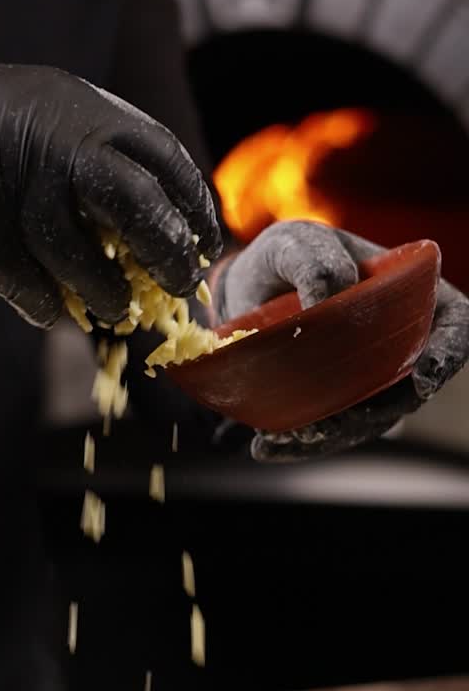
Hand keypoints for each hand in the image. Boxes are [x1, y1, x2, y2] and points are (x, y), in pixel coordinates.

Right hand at [0, 61, 221, 326]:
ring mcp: (5, 184)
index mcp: (71, 106)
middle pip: (135, 203)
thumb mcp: (30, 117)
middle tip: (182, 287)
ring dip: (109, 296)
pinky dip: (48, 308)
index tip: (205, 241)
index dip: (191, 204)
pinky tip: (52, 311)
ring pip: (84, 257)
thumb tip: (158, 227)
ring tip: (117, 311)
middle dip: (168, 254)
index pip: (159, 154)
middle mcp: (45, 137)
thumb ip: (87, 155)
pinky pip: (29, 287)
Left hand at [213, 220, 468, 460]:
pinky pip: (330, 432)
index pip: (456, 325)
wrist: (243, 293)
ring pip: (369, 420)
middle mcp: (401, 343)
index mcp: (413, 293)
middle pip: (410, 390)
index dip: (450, 354)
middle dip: (374, 413)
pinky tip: (267, 446)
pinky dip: (300, 444)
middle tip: (329, 419)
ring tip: (286, 434)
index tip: (423, 378)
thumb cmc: (284, 259)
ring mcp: (372, 379)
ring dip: (333, 435)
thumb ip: (314, 261)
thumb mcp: (293, 244)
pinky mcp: (338, 403)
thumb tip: (328, 299)